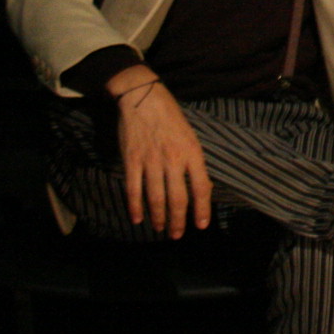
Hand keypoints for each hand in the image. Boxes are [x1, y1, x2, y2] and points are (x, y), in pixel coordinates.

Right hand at [113, 75, 211, 237]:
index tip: (201, 225)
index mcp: (192, 153)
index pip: (201, 188)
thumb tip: (202, 189)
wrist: (143, 98)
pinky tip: (138, 219)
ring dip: (159, 217)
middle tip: (177, 235)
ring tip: (160, 229)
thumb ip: (195, 163)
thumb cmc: (171, 118)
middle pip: (178, 199)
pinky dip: (135, 206)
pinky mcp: (132, 160)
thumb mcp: (191, 137)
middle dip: (178, 221)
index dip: (202, 209)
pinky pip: (133, 189)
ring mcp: (151, 161)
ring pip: (156, 198)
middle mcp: (173, 159)